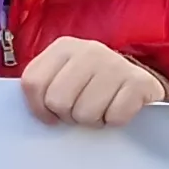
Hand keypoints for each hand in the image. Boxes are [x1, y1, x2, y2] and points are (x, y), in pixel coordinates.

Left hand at [16, 36, 168, 127]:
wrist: (138, 80)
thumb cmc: (92, 83)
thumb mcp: (64, 75)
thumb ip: (44, 85)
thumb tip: (30, 110)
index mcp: (63, 47)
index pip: (33, 83)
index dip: (38, 108)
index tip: (50, 115)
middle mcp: (89, 50)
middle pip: (58, 101)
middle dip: (67, 115)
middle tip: (80, 110)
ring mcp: (115, 64)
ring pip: (85, 113)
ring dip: (92, 121)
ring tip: (100, 109)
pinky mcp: (138, 82)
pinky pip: (114, 117)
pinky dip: (114, 121)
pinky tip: (117, 108)